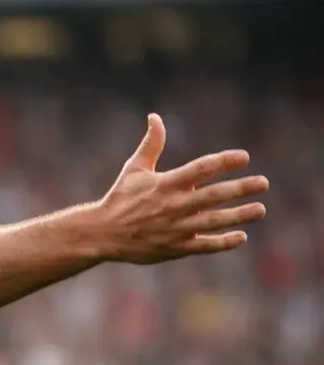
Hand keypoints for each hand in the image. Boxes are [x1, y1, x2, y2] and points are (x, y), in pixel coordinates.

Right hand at [95, 113, 267, 264]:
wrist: (101, 234)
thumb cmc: (120, 198)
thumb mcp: (133, 169)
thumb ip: (151, 144)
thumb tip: (155, 117)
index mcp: (165, 184)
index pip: (200, 169)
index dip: (224, 161)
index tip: (244, 157)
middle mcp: (173, 206)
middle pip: (214, 195)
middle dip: (241, 189)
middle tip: (263, 183)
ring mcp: (175, 228)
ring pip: (214, 222)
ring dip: (239, 215)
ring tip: (259, 210)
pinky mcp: (174, 247)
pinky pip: (203, 245)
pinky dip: (223, 242)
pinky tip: (241, 237)